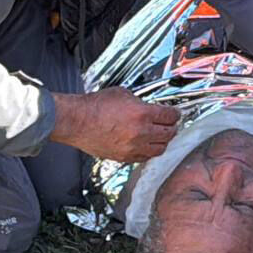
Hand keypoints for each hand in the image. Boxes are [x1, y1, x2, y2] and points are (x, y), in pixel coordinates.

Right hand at [50, 89, 176, 162]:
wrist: (77, 122)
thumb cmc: (94, 107)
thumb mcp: (122, 94)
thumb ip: (139, 102)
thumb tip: (147, 107)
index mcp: (142, 114)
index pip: (169, 116)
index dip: (175, 114)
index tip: (175, 114)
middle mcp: (140, 133)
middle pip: (168, 134)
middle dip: (172, 128)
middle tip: (171, 125)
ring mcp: (133, 147)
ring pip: (160, 149)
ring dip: (163, 142)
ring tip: (162, 136)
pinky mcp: (124, 157)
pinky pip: (145, 158)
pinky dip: (149, 152)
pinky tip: (148, 146)